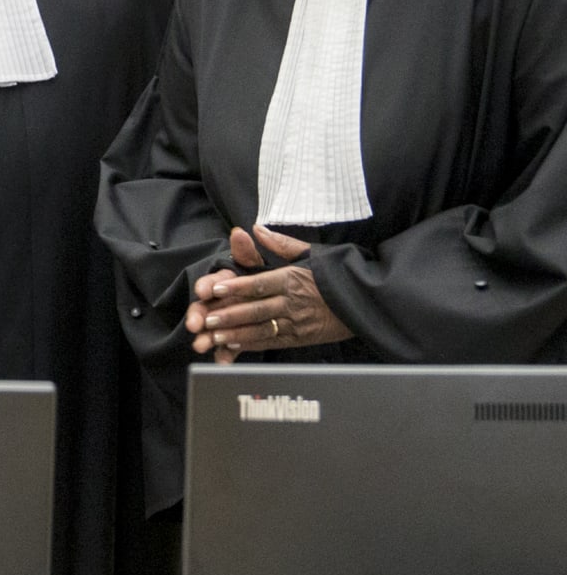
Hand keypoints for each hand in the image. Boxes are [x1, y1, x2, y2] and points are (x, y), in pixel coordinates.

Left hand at [184, 225, 351, 363]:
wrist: (369, 300)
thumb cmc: (338, 273)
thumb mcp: (313, 253)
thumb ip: (281, 243)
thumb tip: (256, 228)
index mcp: (294, 278)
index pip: (260, 283)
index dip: (236, 287)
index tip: (214, 290)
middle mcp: (294, 301)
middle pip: (257, 309)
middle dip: (229, 315)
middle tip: (206, 319)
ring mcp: (299, 322)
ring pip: (263, 329)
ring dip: (237, 334)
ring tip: (214, 336)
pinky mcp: (303, 337)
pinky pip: (274, 342)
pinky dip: (253, 345)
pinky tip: (234, 346)